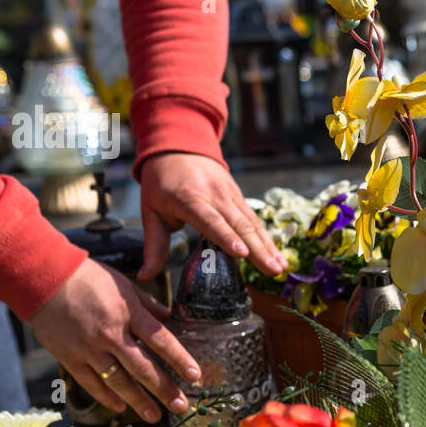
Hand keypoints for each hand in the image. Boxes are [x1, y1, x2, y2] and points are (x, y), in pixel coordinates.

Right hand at [30, 258, 199, 422]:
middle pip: (143, 368)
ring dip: (138, 401)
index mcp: (128, 313)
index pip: (161, 340)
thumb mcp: (124, 285)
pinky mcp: (69, 357)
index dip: (180, 359)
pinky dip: (106, 397)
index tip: (196, 376)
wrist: (42, 279)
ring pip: (118, 381)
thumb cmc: (87, 278)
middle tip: (181, 407)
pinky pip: (91, 383)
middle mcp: (111, 334)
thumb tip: (169, 319)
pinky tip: (120, 408)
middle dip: (164, 389)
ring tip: (155, 416)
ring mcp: (89, 348)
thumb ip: (148, 305)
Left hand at [137, 152, 285, 281]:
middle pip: (240, 225)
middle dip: (258, 249)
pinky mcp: (239, 197)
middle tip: (273, 271)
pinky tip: (278, 255)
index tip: (242, 254)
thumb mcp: (151, 213)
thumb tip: (144, 277)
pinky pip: (255, 220)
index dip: (227, 237)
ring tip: (281, 267)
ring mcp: (230, 196)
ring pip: (252, 223)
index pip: (210, 220)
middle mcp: (215, 196)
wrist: (179, 148)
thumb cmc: (161, 184)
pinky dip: (267, 238)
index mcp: (189, 200)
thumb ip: (153, 247)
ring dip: (268, 246)